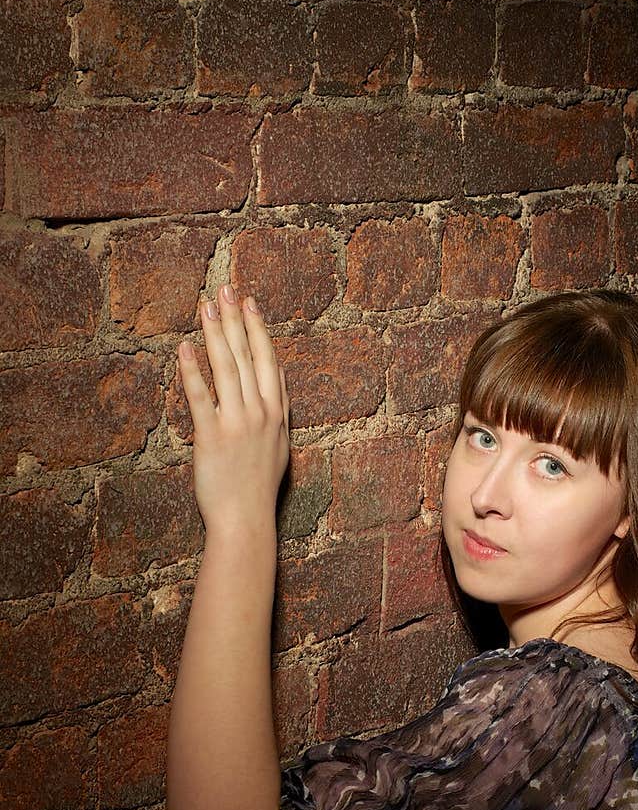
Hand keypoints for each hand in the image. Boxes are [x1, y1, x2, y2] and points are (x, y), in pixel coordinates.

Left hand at [177, 285, 289, 534]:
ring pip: (226, 368)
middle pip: (247, 356)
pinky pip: (200, 397)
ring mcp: (236, 423)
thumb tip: (278, 377)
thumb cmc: (259, 486)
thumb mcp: (280, 444)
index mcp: (276, 413)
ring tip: (206, 306)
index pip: (268, 361)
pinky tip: (185, 347)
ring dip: (216, 333)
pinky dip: (192, 370)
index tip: (249, 303)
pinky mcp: (212, 437)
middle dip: (235, 319)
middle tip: (226, 289)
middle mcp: (259, 413)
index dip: (258, 329)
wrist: (246, 520)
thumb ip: (279, 408)